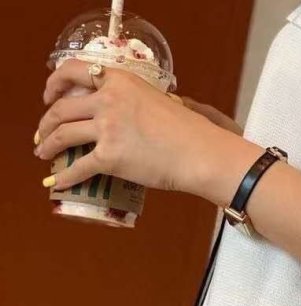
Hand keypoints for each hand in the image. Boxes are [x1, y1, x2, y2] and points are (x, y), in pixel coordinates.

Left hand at [35, 59, 235, 195]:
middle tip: (43, 133)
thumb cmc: (188, 130)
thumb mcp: (156, 99)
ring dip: (47, 145)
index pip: (73, 70)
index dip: (54, 83)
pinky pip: (78, 168)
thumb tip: (127, 114)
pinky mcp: (110, 158)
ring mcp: (107, 129)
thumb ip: (133, 101)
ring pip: (63, 135)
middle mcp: (107, 100)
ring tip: (43, 154)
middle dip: (46, 122)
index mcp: (119, 80)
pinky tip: (57, 182)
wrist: (199, 152)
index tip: (50, 94)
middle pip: (62, 108)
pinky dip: (64, 177)